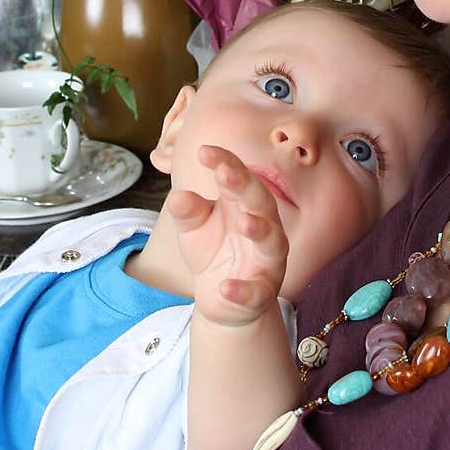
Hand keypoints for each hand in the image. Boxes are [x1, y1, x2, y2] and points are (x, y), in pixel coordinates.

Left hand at [165, 145, 289, 326]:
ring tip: (244, 222)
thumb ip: (187, 212)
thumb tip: (178, 197)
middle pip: (260, 201)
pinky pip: (256, 291)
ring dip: (260, 230)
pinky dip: (243, 290)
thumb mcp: (194, 228)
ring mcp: (267, 260)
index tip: (203, 151)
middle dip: (245, 186)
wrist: (223, 299)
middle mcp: (264, 227)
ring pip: (271, 242)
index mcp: (244, 205)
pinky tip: (227, 287)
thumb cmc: (213, 251)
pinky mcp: (262, 292)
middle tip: (225, 172)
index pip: (238, 177)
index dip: (225, 162)